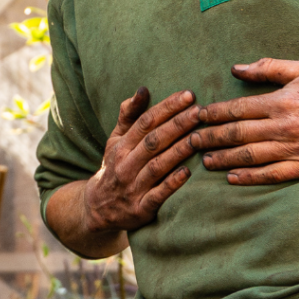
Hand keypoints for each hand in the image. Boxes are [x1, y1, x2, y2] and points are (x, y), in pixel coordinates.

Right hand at [82, 87, 199, 233]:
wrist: (98, 209)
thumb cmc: (114, 167)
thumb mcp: (115, 140)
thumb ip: (129, 115)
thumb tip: (143, 90)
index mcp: (122, 146)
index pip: (145, 122)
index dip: (167, 107)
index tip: (188, 95)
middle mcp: (126, 165)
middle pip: (153, 141)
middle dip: (177, 125)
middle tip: (200, 111)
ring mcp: (133, 187)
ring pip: (157, 166)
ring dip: (179, 151)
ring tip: (200, 137)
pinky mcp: (141, 209)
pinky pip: (158, 195)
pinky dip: (172, 184)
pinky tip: (188, 172)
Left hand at [189, 58, 298, 184]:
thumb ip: (268, 69)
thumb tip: (236, 68)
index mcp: (280, 101)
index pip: (235, 110)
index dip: (211, 115)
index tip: (194, 117)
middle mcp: (284, 126)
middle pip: (236, 134)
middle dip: (208, 138)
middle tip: (188, 142)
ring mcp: (296, 148)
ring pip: (250, 156)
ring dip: (223, 159)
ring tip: (204, 161)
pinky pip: (273, 174)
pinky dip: (250, 177)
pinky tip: (233, 177)